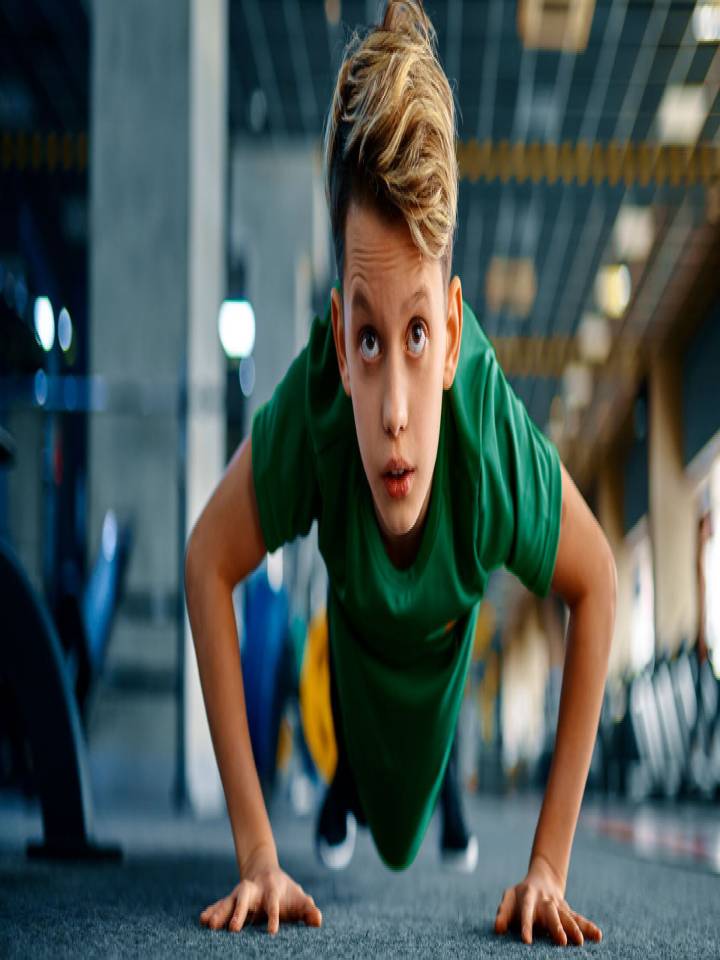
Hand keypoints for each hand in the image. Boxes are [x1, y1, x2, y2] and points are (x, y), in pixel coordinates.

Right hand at [199, 849, 321, 935]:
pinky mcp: (231, 899)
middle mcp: (254, 890)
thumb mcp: (299, 898)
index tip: (272, 932)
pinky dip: (212, 910)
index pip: (273, 903)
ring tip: (208, 925)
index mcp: (272, 890)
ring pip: (228, 901)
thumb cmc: (287, 891)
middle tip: (233, 929)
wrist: (266, 871)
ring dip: (219, 912)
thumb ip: (308, 909)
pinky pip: (220, 904)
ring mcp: (241, 893)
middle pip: (245, 899)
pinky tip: (202, 920)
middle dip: (238, 912)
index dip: (274, 916)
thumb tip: (318, 920)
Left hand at [494, 854, 601, 945]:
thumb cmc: (521, 896)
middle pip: (551, 914)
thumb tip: (498, 929)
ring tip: (580, 942)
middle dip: (556, 927)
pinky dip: (588, 926)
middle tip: (561, 942)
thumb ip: (503, 913)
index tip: (526, 941)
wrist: (542, 878)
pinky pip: (578, 918)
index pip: (526, 912)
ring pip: (567, 916)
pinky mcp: (567, 910)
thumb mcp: (509, 899)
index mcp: (529, 897)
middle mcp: (545, 901)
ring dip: (573, 928)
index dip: (526, 925)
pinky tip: (598, 935)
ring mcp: (558, 905)